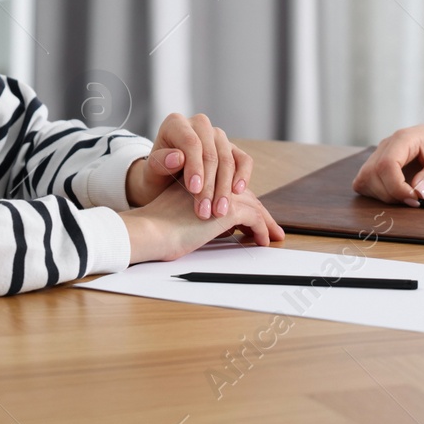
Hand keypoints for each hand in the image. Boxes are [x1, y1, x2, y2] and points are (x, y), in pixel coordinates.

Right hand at [118, 180, 284, 263]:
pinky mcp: (227, 208)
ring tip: (272, 237)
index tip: (254, 220)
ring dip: (265, 222)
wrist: (150, 232)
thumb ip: (202, 213)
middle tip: (273, 230)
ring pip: (253, 205)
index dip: (245, 204)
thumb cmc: (158, 230)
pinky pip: (254, 219)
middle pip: (245, 196)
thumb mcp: (183, 216)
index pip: (230, 190)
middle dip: (261, 213)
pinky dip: (261, 230)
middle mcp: (213, 183)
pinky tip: (262, 241)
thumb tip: (224, 228)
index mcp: (201, 182)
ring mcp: (221, 193)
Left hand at [124, 112, 252, 219]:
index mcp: (176, 124)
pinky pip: (243, 160)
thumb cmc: (156, 176)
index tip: (194, 190)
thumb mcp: (150, 173)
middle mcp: (199, 124)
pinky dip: (243, 176)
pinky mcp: (232, 149)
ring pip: (228, 159)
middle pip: (211, 153)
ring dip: (224, 188)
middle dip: (209, 184)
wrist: (165, 182)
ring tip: (218, 211)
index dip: (194, 166)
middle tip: (205, 210)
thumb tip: (178, 157)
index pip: (191, 142)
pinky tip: (237, 193)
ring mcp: (218, 136)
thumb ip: (159, 163)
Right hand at [352, 107, 423, 204]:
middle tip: (414, 199)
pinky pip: (366, 180)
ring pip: (365, 179)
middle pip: (371, 174)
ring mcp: (380, 153)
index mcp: (404, 138)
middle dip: (390, 194)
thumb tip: (419, 194)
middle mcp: (387, 144)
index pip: (386, 165)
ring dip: (383, 195)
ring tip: (406, 196)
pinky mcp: (378, 163)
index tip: (415, 198)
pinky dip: (377, 192)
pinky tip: (396, 193)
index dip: (397, 187)